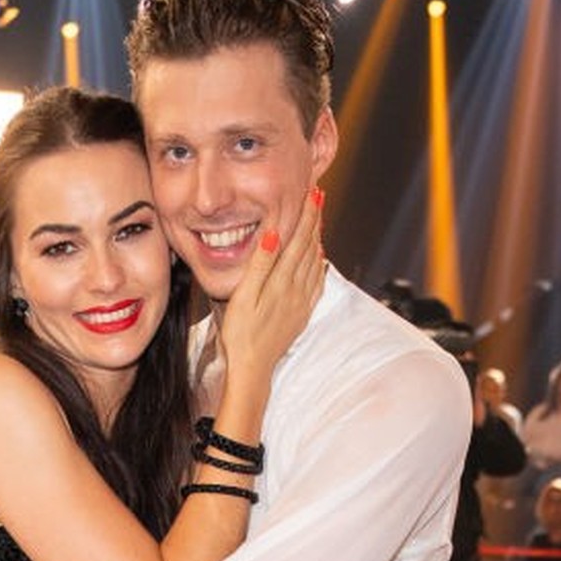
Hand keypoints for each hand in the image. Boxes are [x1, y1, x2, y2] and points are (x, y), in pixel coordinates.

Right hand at [220, 186, 325, 384]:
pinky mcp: (301, 314)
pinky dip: (319, 266)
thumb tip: (275, 234)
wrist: (252, 368)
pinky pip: (316, 283)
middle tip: (318, 197)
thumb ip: (261, 264)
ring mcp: (301, 302)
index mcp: (282, 281)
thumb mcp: (244, 296)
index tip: (311, 192)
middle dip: (315, 220)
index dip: (306, 214)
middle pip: (310, 247)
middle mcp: (297, 289)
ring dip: (317, 238)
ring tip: (318, 220)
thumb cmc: (241, 334)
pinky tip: (319, 260)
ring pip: (315, 262)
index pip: (298, 239)